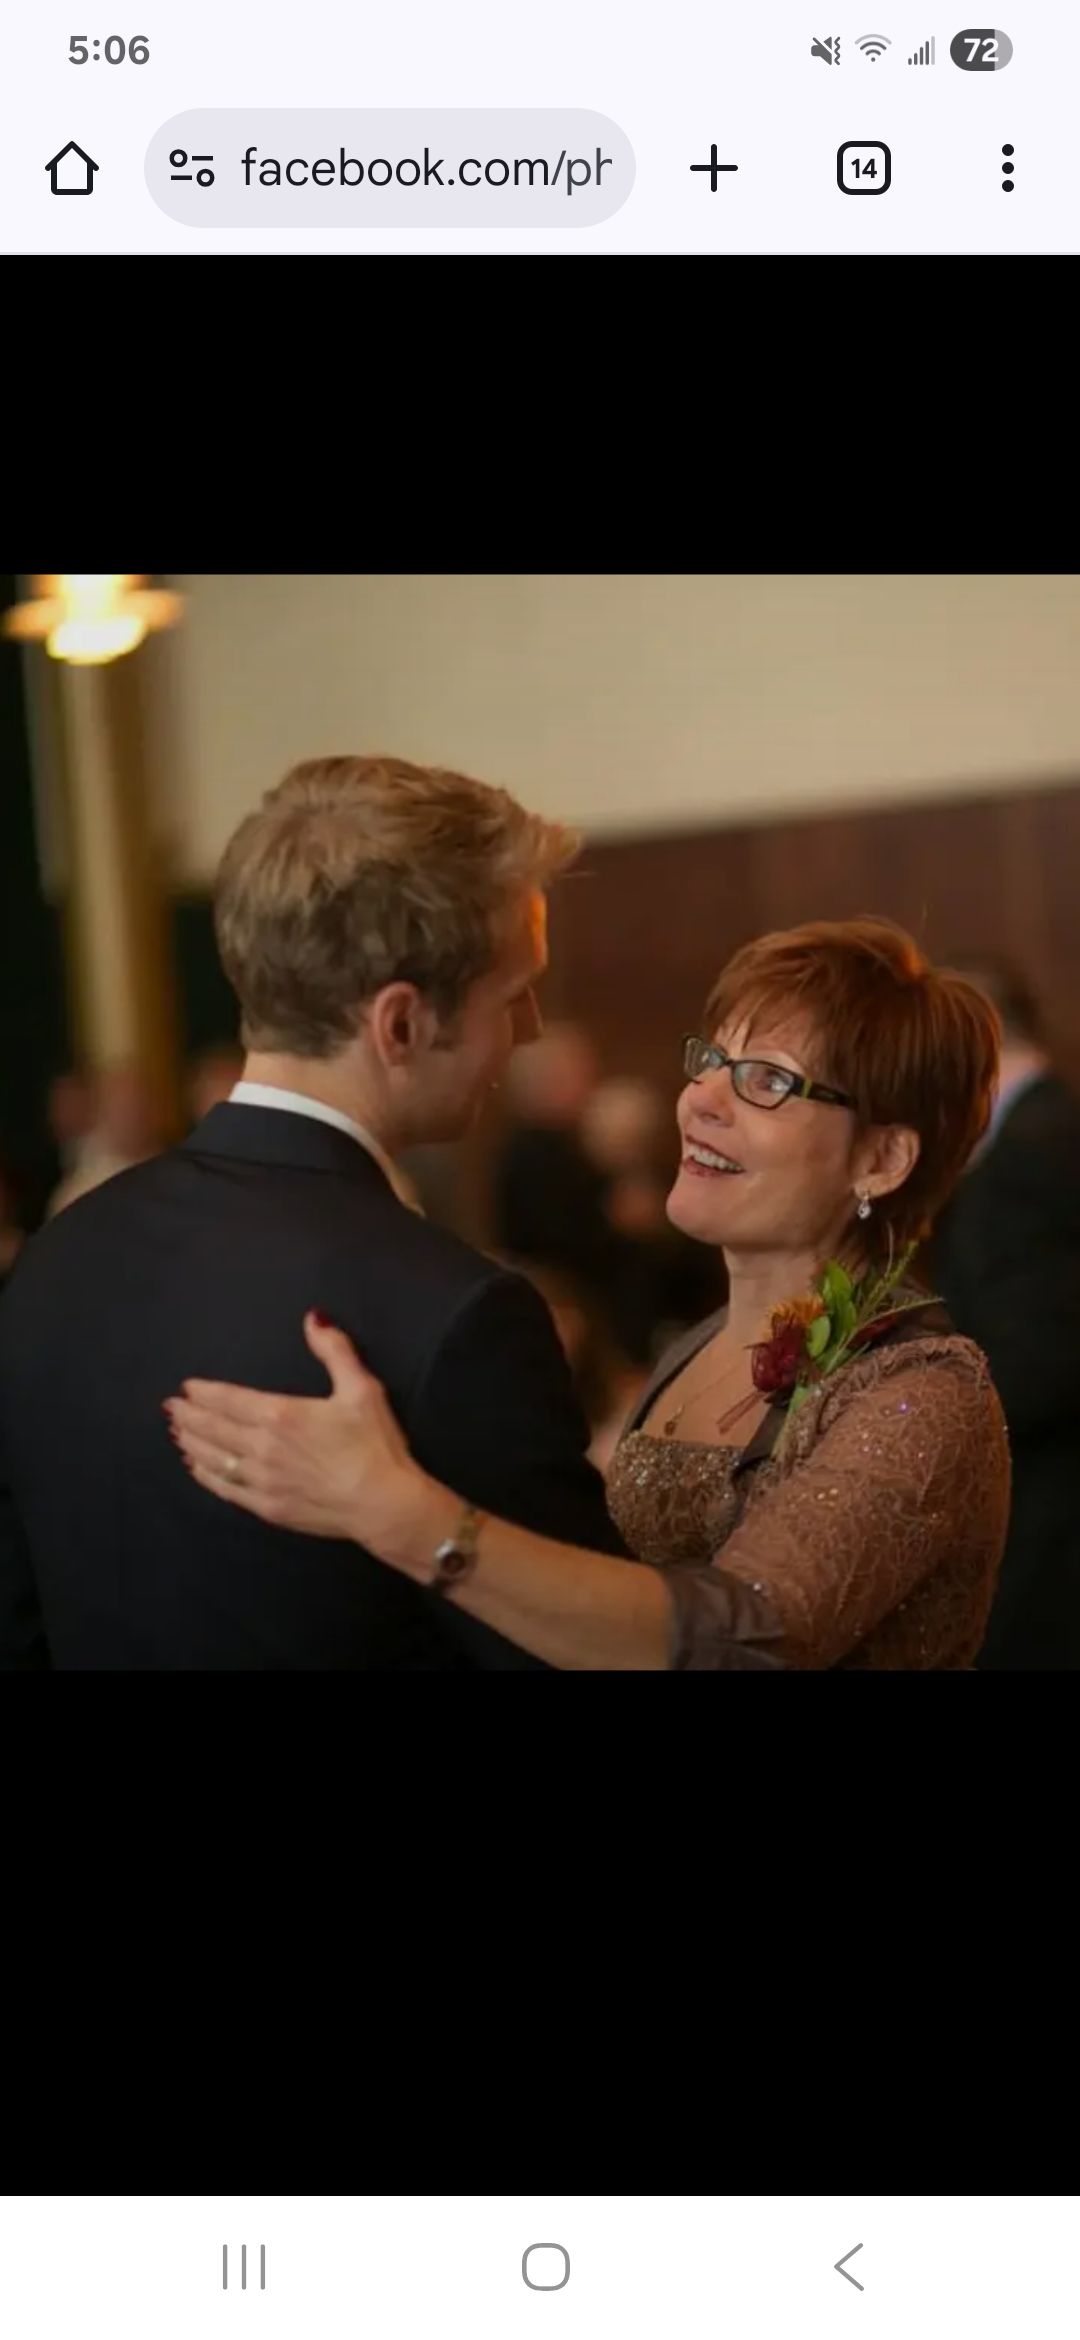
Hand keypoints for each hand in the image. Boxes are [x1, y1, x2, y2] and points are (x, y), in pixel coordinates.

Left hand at [165, 1311, 435, 1561]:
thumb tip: (314, 1318)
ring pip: (214, 1458)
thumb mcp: (361, 1388)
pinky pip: (226, 1489)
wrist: (383, 1504)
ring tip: (177, 1433)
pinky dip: (206, 1476)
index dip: (205, 1393)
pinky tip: (197, 1469)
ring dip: (192, 1444)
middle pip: (214, 1428)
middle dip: (189, 1416)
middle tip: (171, 1408)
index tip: (187, 1388)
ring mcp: (261, 1481)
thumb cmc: (374, 1445)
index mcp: (280, 1415)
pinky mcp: (268, 1508)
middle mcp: (262, 1447)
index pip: (229, 1400)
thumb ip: (334, 1351)